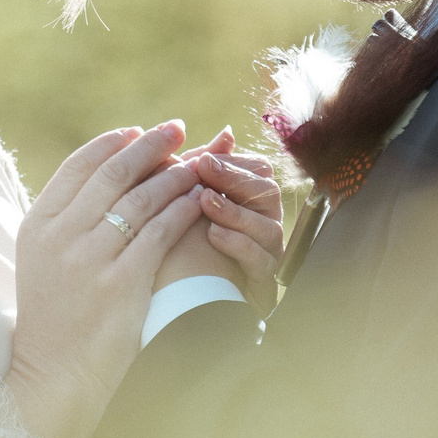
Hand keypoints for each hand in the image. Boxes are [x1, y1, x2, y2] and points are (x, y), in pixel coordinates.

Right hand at [8, 120, 210, 437]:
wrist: (53, 376)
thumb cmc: (54, 317)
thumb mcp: (42, 261)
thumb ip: (64, 219)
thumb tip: (102, 172)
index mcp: (37, 225)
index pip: (79, 165)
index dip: (113, 143)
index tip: (138, 131)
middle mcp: (60, 236)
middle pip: (113, 173)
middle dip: (150, 145)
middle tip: (177, 129)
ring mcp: (89, 259)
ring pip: (141, 199)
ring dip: (174, 174)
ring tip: (196, 162)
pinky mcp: (120, 284)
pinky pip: (160, 232)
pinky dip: (182, 210)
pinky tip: (199, 199)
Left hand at [180, 127, 283, 300]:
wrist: (168, 302)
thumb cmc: (178, 244)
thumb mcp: (185, 202)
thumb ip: (201, 169)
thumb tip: (226, 134)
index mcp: (249, 201)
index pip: (256, 170)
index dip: (231, 164)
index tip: (200, 160)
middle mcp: (263, 226)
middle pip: (268, 194)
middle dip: (235, 181)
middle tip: (204, 171)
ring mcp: (265, 256)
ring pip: (269, 227)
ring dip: (235, 212)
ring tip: (205, 203)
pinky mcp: (261, 285)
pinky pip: (261, 261)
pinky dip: (238, 244)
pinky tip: (213, 235)